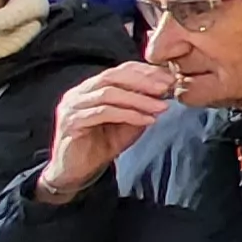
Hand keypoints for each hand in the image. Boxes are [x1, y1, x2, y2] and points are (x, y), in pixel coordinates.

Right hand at [39, 60, 174, 203]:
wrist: (78, 172)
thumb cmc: (103, 144)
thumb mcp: (129, 121)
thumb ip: (142, 104)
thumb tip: (166, 90)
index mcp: (91, 87)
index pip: (120, 69)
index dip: (146, 71)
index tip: (170, 77)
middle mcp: (79, 92)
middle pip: (113, 76)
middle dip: (143, 80)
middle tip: (167, 87)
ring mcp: (72, 106)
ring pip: (109, 94)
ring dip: (139, 99)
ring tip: (161, 106)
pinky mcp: (72, 122)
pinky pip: (103, 113)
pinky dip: (129, 115)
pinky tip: (147, 120)